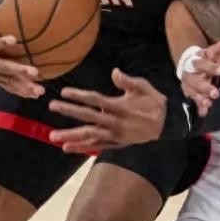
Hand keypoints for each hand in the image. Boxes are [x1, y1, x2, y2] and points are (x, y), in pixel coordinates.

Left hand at [48, 68, 166, 152]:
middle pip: (88, 116)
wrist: (167, 125)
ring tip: (52, 136)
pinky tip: (67, 148)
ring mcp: (115, 135)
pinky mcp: (116, 143)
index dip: (79, 96)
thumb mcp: (144, 87)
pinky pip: (97, 147)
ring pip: (89, 135)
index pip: (95, 100)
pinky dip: (82, 148)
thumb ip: (128, 81)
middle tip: (52, 106)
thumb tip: (114, 72)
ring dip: (71, 135)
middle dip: (69, 111)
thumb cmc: (154, 103)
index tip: (64, 91)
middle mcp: (114, 122)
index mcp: (120, 106)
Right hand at [181, 39, 219, 116]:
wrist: (188, 65)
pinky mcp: (190, 94)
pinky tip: (204, 113)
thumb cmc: (204, 59)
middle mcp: (189, 74)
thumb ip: (218, 49)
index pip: (201, 64)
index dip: (211, 67)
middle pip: (195, 81)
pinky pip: (194, 101)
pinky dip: (199, 107)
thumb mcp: (210, 53)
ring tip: (209, 104)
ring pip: (192, 92)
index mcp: (195, 62)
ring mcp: (188, 85)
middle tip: (216, 93)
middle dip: (205, 87)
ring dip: (200, 99)